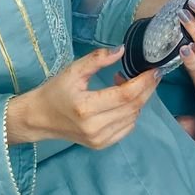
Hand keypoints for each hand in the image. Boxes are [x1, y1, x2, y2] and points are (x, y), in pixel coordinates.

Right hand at [7, 46, 159, 149]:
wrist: (39, 118)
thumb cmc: (55, 92)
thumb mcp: (73, 71)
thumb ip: (97, 60)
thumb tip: (122, 50)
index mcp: (86, 108)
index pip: (125, 95)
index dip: (143, 82)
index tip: (154, 70)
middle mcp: (95, 127)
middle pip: (133, 107)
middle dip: (146, 89)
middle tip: (150, 75)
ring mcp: (99, 139)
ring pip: (133, 117)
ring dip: (138, 100)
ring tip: (128, 85)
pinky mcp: (102, 145)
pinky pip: (127, 127)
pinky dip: (131, 112)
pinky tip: (122, 101)